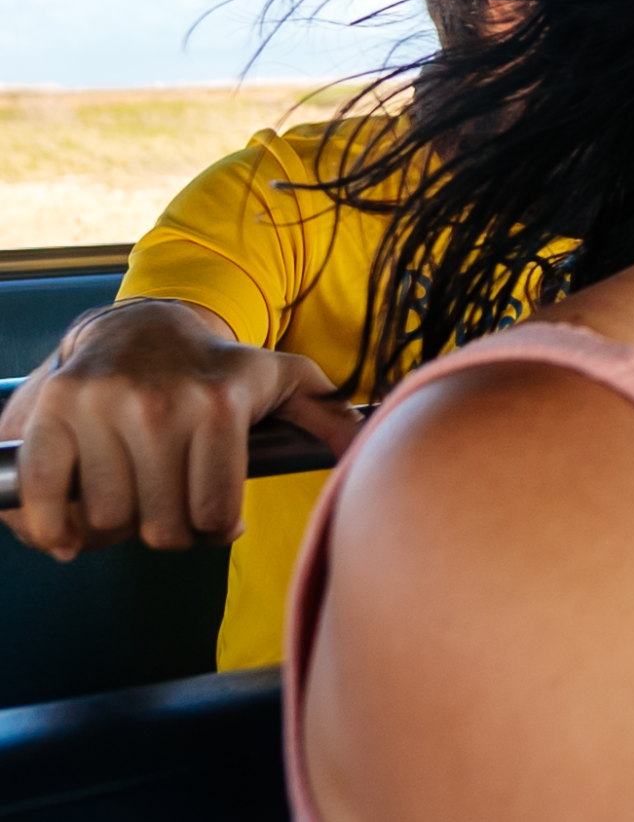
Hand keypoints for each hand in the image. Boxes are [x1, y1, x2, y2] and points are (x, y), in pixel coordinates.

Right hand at [0, 299, 360, 559]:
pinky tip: (72, 531)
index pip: (214, 515)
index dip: (214, 529)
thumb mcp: (279, 378)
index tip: (211, 517)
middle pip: (161, 527)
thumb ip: (326, 414)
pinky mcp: (54, 412)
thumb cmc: (216, 366)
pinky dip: (55, 528)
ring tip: (133, 500)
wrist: (141, 326)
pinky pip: (46, 497)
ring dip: (116, 528)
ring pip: (108, 520)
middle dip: (168, 531)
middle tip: (169, 509)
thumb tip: (363, 447)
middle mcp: (161, 405)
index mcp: (220, 405)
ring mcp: (103, 407)